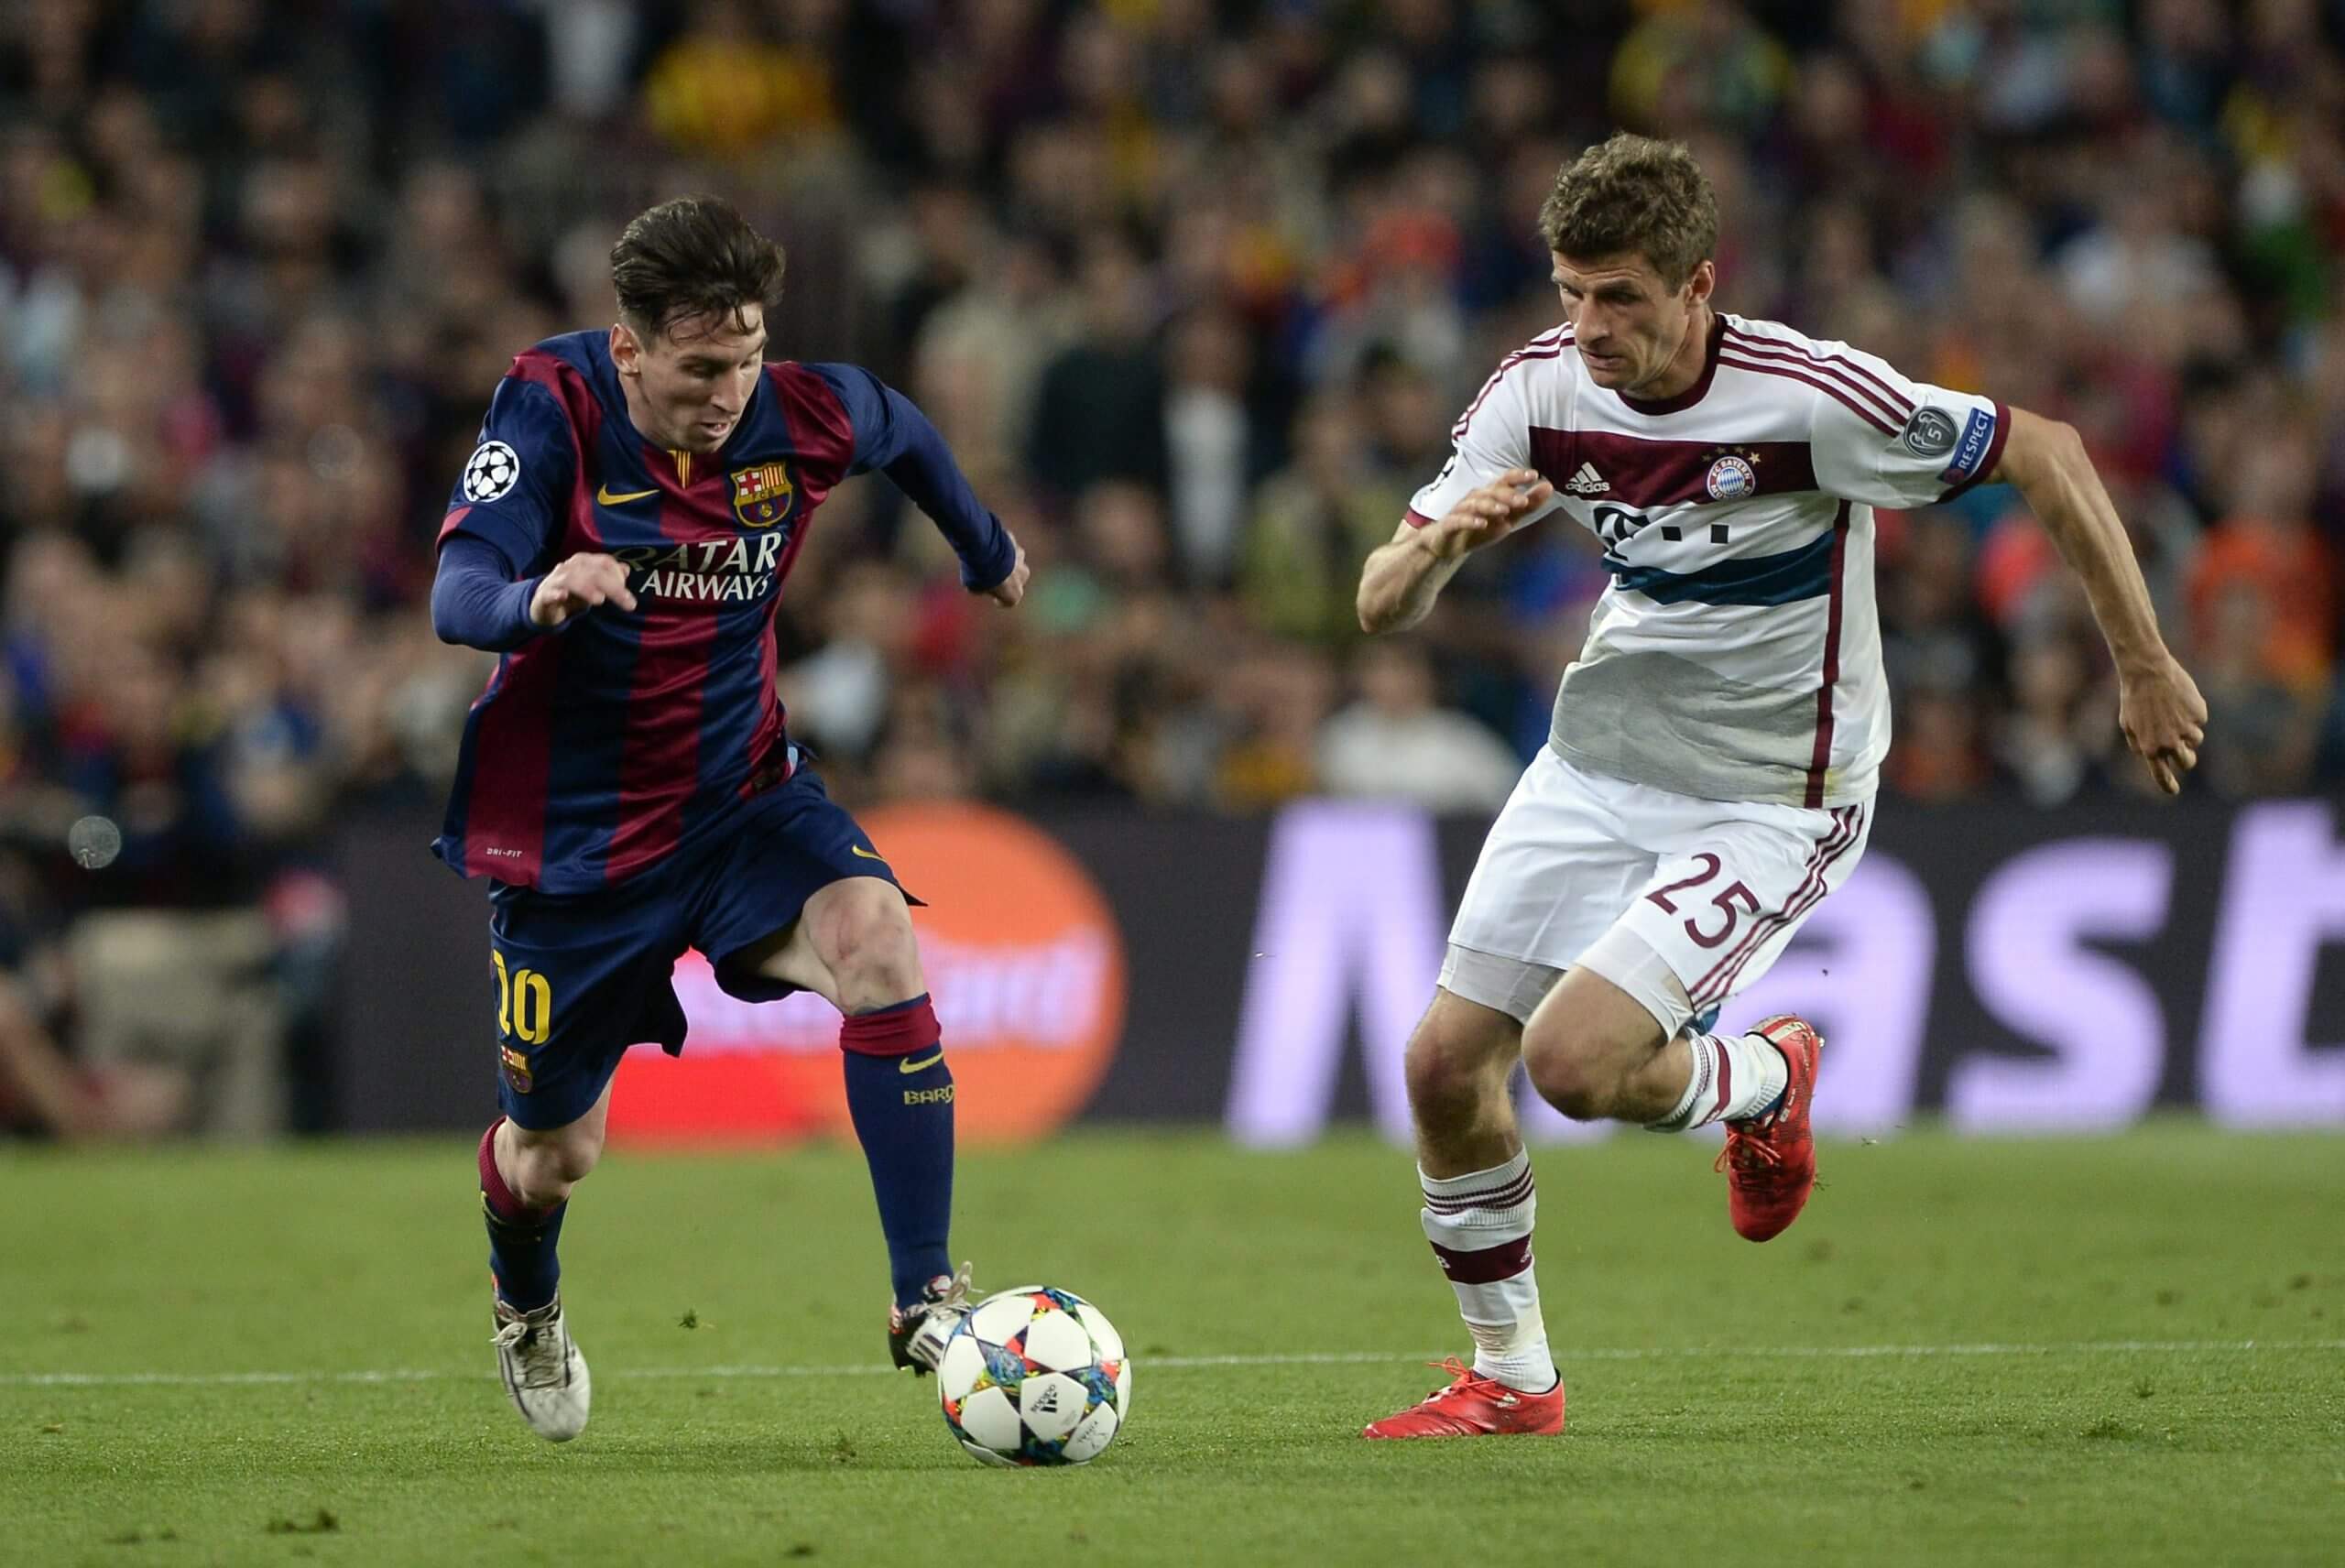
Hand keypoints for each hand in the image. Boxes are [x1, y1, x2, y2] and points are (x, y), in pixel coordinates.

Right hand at [528, 553, 637, 627]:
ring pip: (572, 580)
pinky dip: (556, 594)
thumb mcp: (593, 586)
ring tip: (599, 600)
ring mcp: (555, 581)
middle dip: (613, 587)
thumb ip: (610, 578)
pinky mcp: (544, 596)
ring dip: (586, 588)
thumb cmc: (572, 593)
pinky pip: (549, 593)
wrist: (543, 605)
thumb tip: (626, 569)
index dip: (619, 576)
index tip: (629, 597)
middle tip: (629, 604)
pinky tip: (564, 596)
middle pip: (593, 572)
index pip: (605, 563)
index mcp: (583, 562)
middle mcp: (570, 568)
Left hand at [978, 537, 1028, 607]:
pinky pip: (1008, 546)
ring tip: (991, 559)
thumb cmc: (979, 573)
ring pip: (1016, 561)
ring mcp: (1020, 559)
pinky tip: (989, 547)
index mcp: (1014, 594)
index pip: (1009, 601)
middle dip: (1008, 578)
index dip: (1001, 599)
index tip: (994, 598)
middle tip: (992, 576)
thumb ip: (981, 588)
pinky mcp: (1014, 543)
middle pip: (1018, 580)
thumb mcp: (974, 587)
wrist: (982, 550)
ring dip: (1007, 561)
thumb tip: (980, 585)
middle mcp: (1022, 577)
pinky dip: (1002, 547)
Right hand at [1424, 470, 1554, 560]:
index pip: (1505, 480)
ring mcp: (1461, 510)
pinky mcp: (1449, 525)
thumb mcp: (1508, 518)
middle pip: (1492, 491)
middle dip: (1508, 495)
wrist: (1446, 546)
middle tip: (1524, 500)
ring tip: (1504, 511)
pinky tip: (1481, 524)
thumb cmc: (1479, 528)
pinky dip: (1469, 521)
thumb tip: (1549, 486)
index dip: (1518, 476)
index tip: (1535, 475)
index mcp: (1490, 494)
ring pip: (1475, 504)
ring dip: (1490, 506)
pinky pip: (1458, 520)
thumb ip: (1528, 504)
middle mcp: (1475, 498)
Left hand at [2117, 652, 2206, 794]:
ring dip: (2188, 732)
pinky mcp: (2199, 716)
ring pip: (2195, 741)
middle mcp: (2169, 743)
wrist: (2148, 672)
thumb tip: (2149, 756)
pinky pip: (2199, 721)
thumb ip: (2139, 744)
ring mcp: (2187, 730)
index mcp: (2150, 748)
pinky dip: (2192, 714)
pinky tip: (2179, 700)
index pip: (2161, 774)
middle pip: (2187, 762)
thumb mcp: (2128, 725)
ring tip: (2174, 713)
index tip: (2173, 790)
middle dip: (2187, 759)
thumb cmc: (2134, 697)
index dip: (2168, 784)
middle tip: (2183, 750)